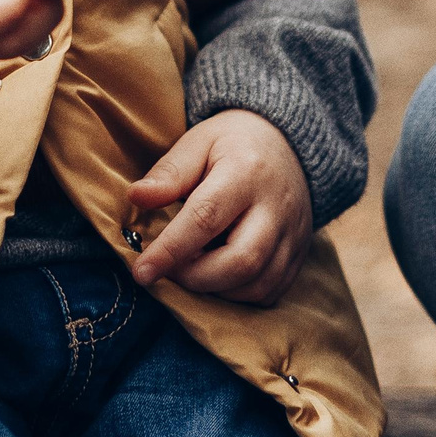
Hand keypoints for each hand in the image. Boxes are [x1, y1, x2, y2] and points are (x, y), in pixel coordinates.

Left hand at [127, 110, 310, 305]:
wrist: (289, 146)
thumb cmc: (233, 144)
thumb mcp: (199, 142)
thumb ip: (169, 173)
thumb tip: (136, 197)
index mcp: (246, 172)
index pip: (206, 218)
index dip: (170, 250)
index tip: (141, 271)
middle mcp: (276, 208)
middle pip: (240, 261)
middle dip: (195, 278)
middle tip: (169, 270)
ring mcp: (292, 235)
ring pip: (256, 284)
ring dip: (215, 289)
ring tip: (193, 269)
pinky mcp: (299, 255)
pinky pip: (269, 292)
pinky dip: (237, 294)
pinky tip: (219, 276)